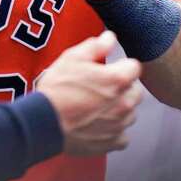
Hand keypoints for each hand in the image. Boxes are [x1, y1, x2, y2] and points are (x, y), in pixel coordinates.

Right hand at [36, 31, 143, 154]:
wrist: (44, 122)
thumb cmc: (57, 89)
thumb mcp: (72, 58)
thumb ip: (96, 46)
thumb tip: (110, 38)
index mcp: (117, 79)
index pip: (134, 66)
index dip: (122, 65)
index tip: (111, 68)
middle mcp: (124, 103)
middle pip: (136, 91)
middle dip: (123, 87)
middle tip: (102, 87)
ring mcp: (119, 124)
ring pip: (130, 113)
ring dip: (120, 108)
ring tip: (98, 106)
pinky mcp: (112, 142)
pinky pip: (123, 136)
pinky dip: (115, 131)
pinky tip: (99, 124)